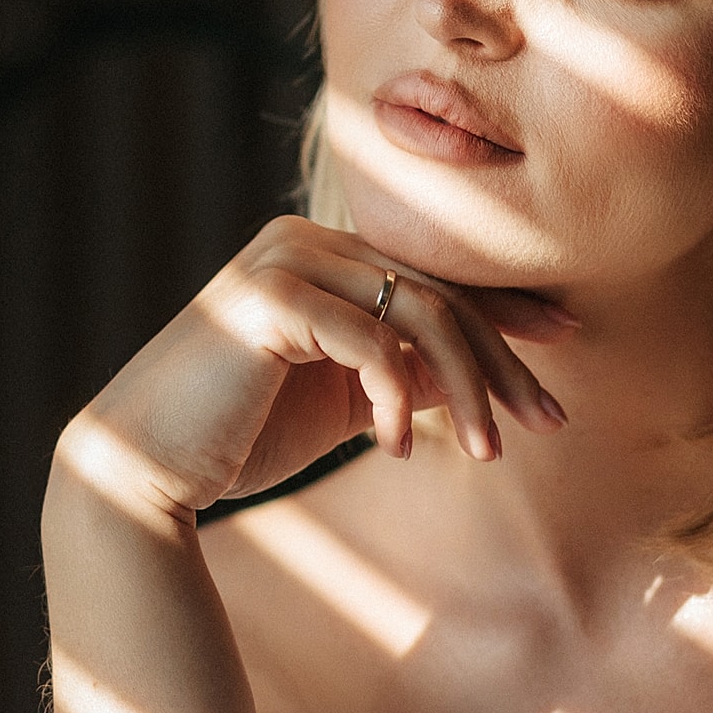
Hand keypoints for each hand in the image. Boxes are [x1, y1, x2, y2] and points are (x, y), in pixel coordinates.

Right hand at [71, 214, 567, 512]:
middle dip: (502, 360)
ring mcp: (282, 261)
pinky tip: (399, 446)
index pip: (432, 279)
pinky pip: (366, 341)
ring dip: (465, 387)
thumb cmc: (241, 437)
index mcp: (320, 254)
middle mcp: (303, 241)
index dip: (507, 310)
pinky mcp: (266, 298)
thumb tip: (485, 375)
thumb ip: (405, 374)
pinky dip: (397, 396)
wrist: (143, 470)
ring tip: (489, 451)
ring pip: (415, 314)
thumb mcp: (344, 401)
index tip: (568, 341)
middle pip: (436, 295)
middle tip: (548, 418)